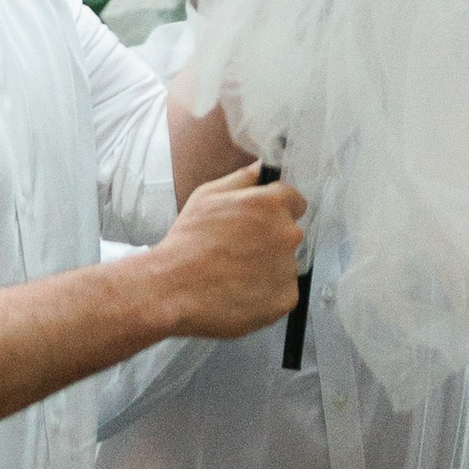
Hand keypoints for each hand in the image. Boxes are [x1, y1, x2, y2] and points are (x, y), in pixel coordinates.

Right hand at [153, 166, 304, 340]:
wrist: (174, 289)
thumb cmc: (188, 242)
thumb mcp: (207, 196)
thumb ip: (241, 179)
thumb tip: (260, 168)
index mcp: (271, 204)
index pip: (294, 200)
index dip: (276, 210)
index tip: (261, 221)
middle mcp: (287, 234)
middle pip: (289, 233)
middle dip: (270, 239)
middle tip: (240, 251)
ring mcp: (288, 268)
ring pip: (285, 265)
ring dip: (268, 269)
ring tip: (236, 275)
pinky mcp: (285, 299)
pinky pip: (283, 293)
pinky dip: (267, 296)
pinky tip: (241, 293)